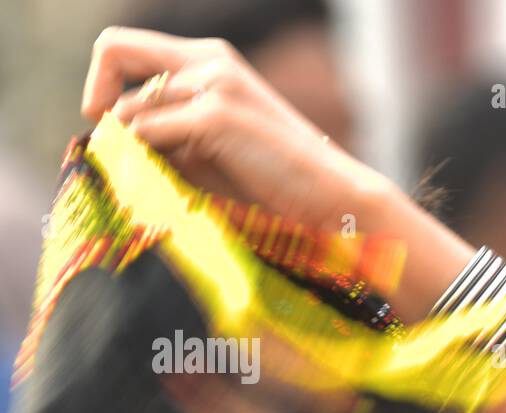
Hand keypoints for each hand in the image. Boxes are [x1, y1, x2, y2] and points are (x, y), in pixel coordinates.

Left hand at [81, 27, 397, 235]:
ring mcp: (215, 83)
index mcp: (211, 61)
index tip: (108, 125)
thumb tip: (110, 141)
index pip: (125, 47)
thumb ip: (162, 137)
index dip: (104, 84)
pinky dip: (145, 161)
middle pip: (113, 52)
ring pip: (129, 105)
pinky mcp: (217, 115)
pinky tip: (165, 186)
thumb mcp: (206, 153)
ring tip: (148, 184)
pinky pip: (147, 132)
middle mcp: (210, 60)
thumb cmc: (270, 184)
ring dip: (126, 147)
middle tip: (115, 152)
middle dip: (102, 107)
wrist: (330, 199)